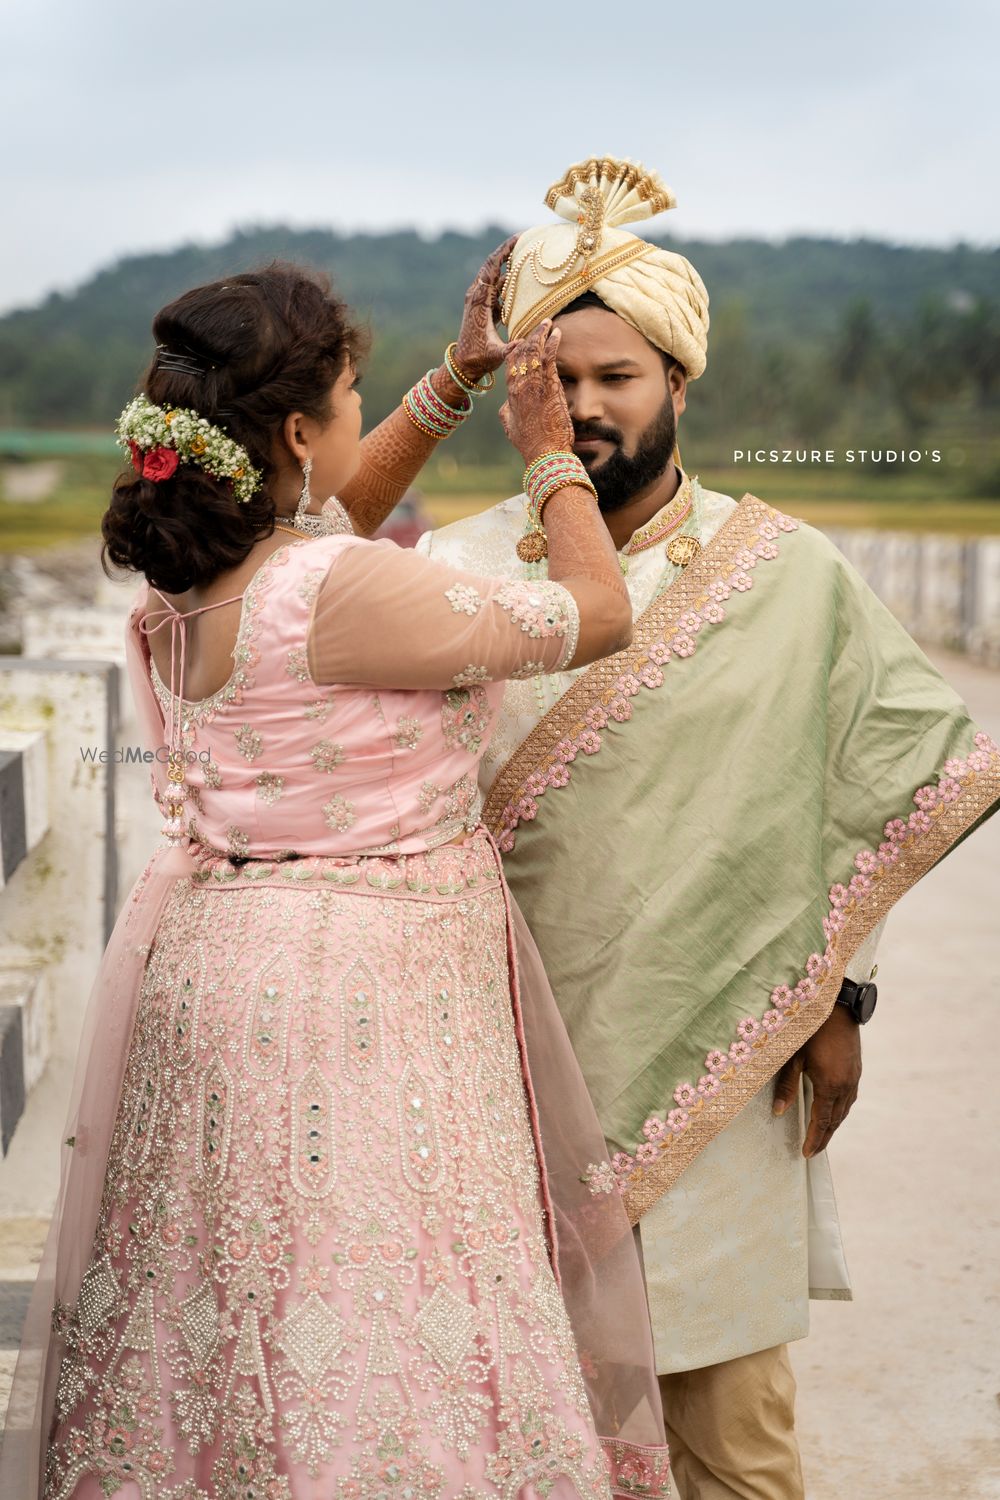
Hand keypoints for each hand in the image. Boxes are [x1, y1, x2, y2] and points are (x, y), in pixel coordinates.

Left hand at [452, 234, 517, 381]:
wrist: (464, 364)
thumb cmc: (479, 359)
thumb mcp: (496, 355)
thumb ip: (510, 348)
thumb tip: (526, 342)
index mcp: (479, 301)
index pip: (491, 268)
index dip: (504, 251)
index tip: (518, 238)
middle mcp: (477, 296)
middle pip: (492, 265)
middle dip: (507, 250)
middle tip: (526, 238)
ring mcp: (479, 300)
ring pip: (494, 275)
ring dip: (508, 264)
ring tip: (527, 253)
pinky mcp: (483, 306)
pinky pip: (496, 287)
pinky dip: (507, 279)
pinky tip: (521, 275)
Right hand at [499, 321, 574, 464]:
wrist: (544, 452)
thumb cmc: (529, 442)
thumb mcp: (510, 424)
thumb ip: (507, 410)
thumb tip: (507, 403)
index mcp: (510, 393)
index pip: (511, 362)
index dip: (516, 348)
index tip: (522, 339)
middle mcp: (520, 385)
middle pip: (522, 352)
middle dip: (531, 336)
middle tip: (540, 324)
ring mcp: (535, 384)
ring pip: (535, 351)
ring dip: (541, 334)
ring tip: (548, 322)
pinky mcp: (550, 386)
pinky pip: (549, 357)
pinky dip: (552, 343)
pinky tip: (557, 332)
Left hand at [772, 1003, 861, 1156]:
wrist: (838, 1006)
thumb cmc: (811, 1028)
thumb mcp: (793, 1056)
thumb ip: (786, 1085)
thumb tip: (778, 1111)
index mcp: (830, 1085)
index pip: (822, 1121)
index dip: (814, 1138)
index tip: (806, 1154)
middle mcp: (846, 1085)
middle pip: (835, 1120)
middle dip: (824, 1138)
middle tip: (813, 1152)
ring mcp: (854, 1078)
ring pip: (844, 1110)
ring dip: (833, 1125)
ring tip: (822, 1137)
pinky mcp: (856, 1069)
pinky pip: (850, 1098)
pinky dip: (841, 1111)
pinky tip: (834, 1111)